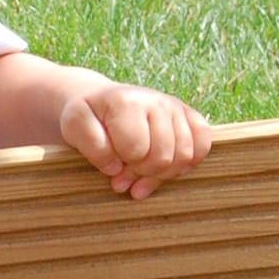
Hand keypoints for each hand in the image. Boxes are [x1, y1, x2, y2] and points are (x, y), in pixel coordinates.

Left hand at [59, 84, 211, 198]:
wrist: (101, 102)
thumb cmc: (88, 118)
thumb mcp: (74, 128)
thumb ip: (92, 146)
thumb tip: (117, 167)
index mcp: (126, 102)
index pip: (136, 150)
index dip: (122, 166)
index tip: (111, 169)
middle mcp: (156, 101)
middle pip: (163, 156)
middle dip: (142, 173)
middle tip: (124, 177)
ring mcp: (175, 107)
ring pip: (185, 155)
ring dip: (163, 174)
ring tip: (142, 175)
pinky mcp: (189, 115)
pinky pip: (203, 145)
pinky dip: (188, 163)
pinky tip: (166, 168)